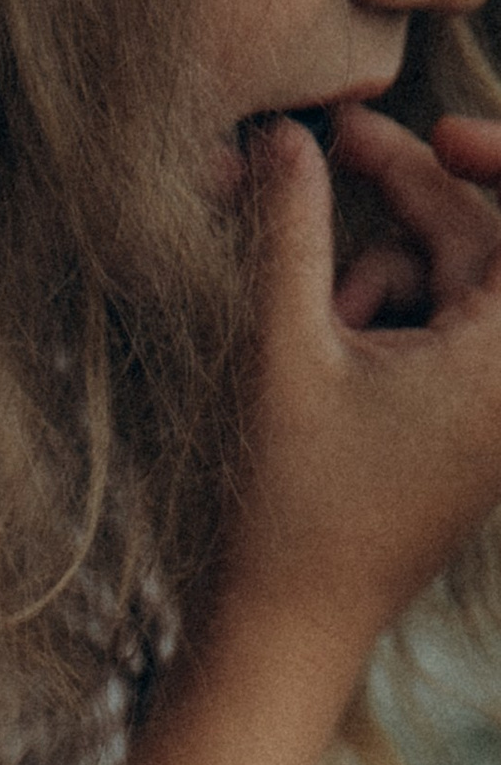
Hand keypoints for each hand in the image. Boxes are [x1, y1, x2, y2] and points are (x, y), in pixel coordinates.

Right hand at [224, 108, 500, 676]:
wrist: (292, 629)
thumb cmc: (290, 509)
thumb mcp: (284, 355)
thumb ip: (286, 234)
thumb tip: (284, 136)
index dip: (491, 156)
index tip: (429, 135)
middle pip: (482, 239)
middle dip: (408, 200)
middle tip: (329, 151)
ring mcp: (496, 407)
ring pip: (454, 281)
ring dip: (382, 275)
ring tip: (318, 325)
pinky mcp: (470, 425)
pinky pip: (442, 330)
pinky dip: (387, 318)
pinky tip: (332, 351)